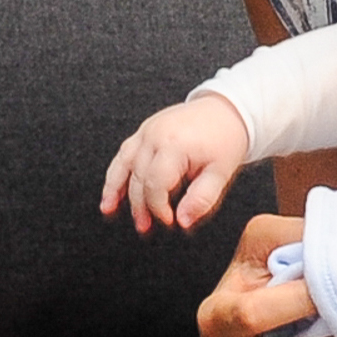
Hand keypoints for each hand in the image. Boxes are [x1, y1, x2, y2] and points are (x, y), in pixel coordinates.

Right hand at [102, 94, 250, 233]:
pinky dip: (115, 172)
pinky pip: (124, 152)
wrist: (226, 110)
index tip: (169, 221)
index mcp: (175, 146)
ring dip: (115, 190)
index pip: (156, 185)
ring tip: (109, 210)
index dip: (159, 208)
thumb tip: (183, 221)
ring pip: (124, 164)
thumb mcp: (221, 173)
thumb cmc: (225, 139)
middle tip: (145, 226)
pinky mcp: (145, 129)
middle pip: (138, 178)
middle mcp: (156, 135)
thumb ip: (202, 199)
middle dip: (139, 206)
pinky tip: (111, 190)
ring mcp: (148, 130)